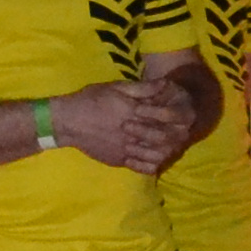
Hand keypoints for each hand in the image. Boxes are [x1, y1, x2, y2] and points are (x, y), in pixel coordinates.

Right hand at [57, 76, 195, 174]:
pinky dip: (153, 164)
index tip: (184, 116)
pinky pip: (142, 166)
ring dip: (167, 150)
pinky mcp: (119, 160)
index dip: (177, 118)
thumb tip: (165, 84)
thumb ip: (142, 88)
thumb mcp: (116, 87)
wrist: (67, 122)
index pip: (164, 117)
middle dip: (176, 135)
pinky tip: (157, 158)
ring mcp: (126, 149)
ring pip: (156, 154)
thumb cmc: (91, 100)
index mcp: (134, 112)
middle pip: (164, 137)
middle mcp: (133, 133)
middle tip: (184, 133)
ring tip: (173, 146)